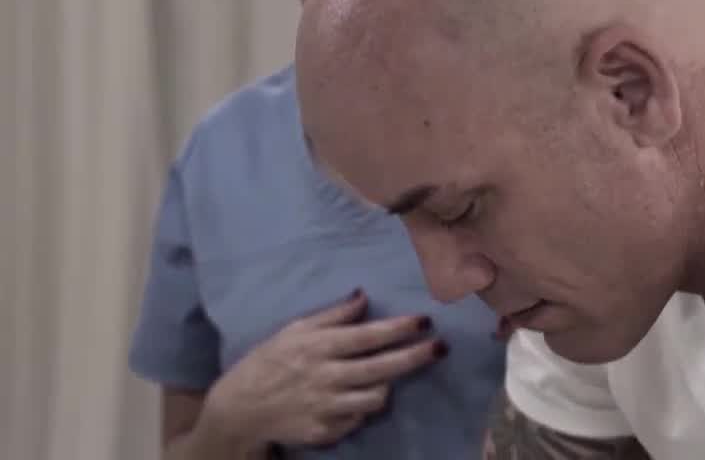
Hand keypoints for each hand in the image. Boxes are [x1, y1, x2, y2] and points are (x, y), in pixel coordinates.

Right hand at [200, 289, 444, 449]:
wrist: (238, 409)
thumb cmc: (268, 362)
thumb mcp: (294, 330)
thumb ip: (332, 315)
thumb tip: (364, 296)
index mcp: (318, 348)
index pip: (367, 337)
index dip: (399, 329)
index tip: (425, 320)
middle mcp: (325, 377)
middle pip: (381, 368)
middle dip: (415, 357)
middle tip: (441, 347)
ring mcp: (325, 408)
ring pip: (375, 398)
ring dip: (389, 385)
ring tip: (390, 375)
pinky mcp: (324, 432)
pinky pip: (358, 420)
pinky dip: (363, 409)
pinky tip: (358, 398)